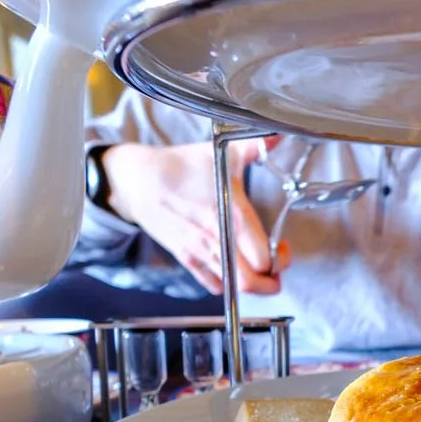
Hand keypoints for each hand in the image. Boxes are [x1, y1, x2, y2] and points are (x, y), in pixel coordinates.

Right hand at [98, 138, 284, 294]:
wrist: (138, 179)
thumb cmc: (181, 166)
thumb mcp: (221, 152)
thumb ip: (254, 146)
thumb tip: (276, 135)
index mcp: (231, 215)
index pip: (264, 257)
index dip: (281, 257)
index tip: (282, 245)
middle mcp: (216, 239)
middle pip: (252, 282)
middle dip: (271, 278)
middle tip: (275, 261)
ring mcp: (198, 251)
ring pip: (234, 286)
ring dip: (252, 282)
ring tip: (257, 264)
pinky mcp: (185, 257)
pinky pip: (211, 284)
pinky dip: (227, 283)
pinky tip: (232, 266)